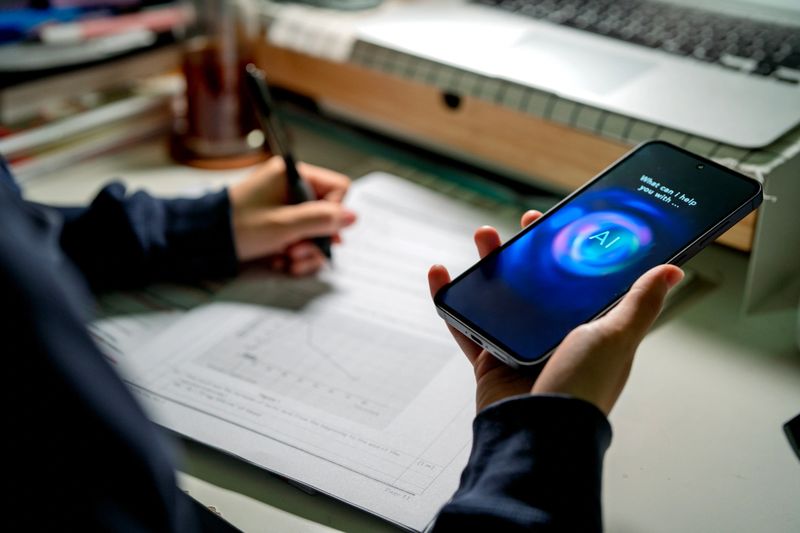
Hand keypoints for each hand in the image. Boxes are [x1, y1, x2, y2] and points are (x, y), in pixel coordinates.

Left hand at [228, 156, 355, 275]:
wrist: (203, 239)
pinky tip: (279, 261)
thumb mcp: (284, 225)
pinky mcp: (277, 221)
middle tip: (296, 252)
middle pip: (326, 213)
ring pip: (314, 229)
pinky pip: (299, 236)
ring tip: (286, 260)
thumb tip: (353, 216)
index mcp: (293, 175)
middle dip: (315, 239)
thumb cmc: (238, 226)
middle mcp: (290, 186)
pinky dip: (293, 252)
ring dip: (305, 250)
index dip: (333, 214)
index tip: (319, 232)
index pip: (337, 188)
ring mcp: (284, 205)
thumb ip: (322, 220)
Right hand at [428, 211, 682, 413]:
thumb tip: (672, 272)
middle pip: (533, 284)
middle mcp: (554, 337)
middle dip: (525, 252)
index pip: (575, 280)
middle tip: (520, 229)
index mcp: (587, 329)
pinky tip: (441, 277)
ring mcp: (519, 348)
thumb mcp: (617, 336)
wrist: (539, 432)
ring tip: (483, 238)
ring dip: (487, 266)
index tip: (555, 226)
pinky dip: (448, 302)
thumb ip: (639, 302)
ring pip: (498, 297)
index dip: (564, 251)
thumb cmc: (583, 388)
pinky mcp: (489, 361)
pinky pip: (464, 326)